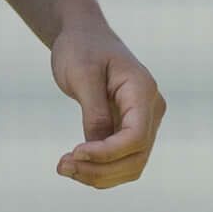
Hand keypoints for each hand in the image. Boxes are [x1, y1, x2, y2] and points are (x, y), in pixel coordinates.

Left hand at [47, 20, 161, 187]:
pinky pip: (122, 160)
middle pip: (136, 158)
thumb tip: (97, 147)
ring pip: (132, 166)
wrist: (84, 36)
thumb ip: (93, 112)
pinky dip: (100, 170)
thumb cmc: (81, 48)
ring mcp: (145, 121)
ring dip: (99, 176)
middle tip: (61, 166)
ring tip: (64, 167)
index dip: (107, 153)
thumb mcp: (82, 75)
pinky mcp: (132, 130)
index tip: (74, 152)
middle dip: (100, 170)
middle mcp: (151, 109)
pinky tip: (74, 165)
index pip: (136, 137)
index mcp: (143, 91)